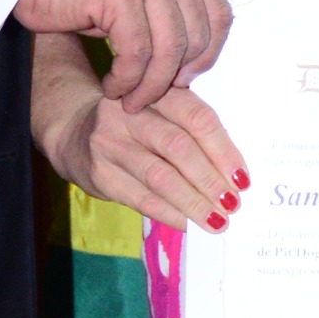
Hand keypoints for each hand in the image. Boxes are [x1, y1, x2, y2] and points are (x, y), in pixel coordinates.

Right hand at [15, 0, 228, 112]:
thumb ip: (167, 10)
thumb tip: (194, 61)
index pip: (219, 15)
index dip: (208, 56)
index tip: (184, 79)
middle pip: (197, 38)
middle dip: (174, 78)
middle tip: (149, 96)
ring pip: (169, 50)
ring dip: (149, 86)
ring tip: (128, 99)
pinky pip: (137, 53)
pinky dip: (126, 79)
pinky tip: (111, 86)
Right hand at [54, 79, 247, 231]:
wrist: (75, 131)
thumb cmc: (137, 125)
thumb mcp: (161, 112)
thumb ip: (193, 131)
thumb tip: (235, 175)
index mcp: (156, 92)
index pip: (196, 117)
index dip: (223, 149)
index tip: (243, 178)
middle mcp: (130, 113)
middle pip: (178, 147)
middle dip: (211, 180)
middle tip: (234, 204)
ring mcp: (111, 143)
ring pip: (160, 176)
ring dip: (194, 202)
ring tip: (217, 221)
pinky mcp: (100, 173)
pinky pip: (141, 198)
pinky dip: (170, 214)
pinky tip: (189, 224)